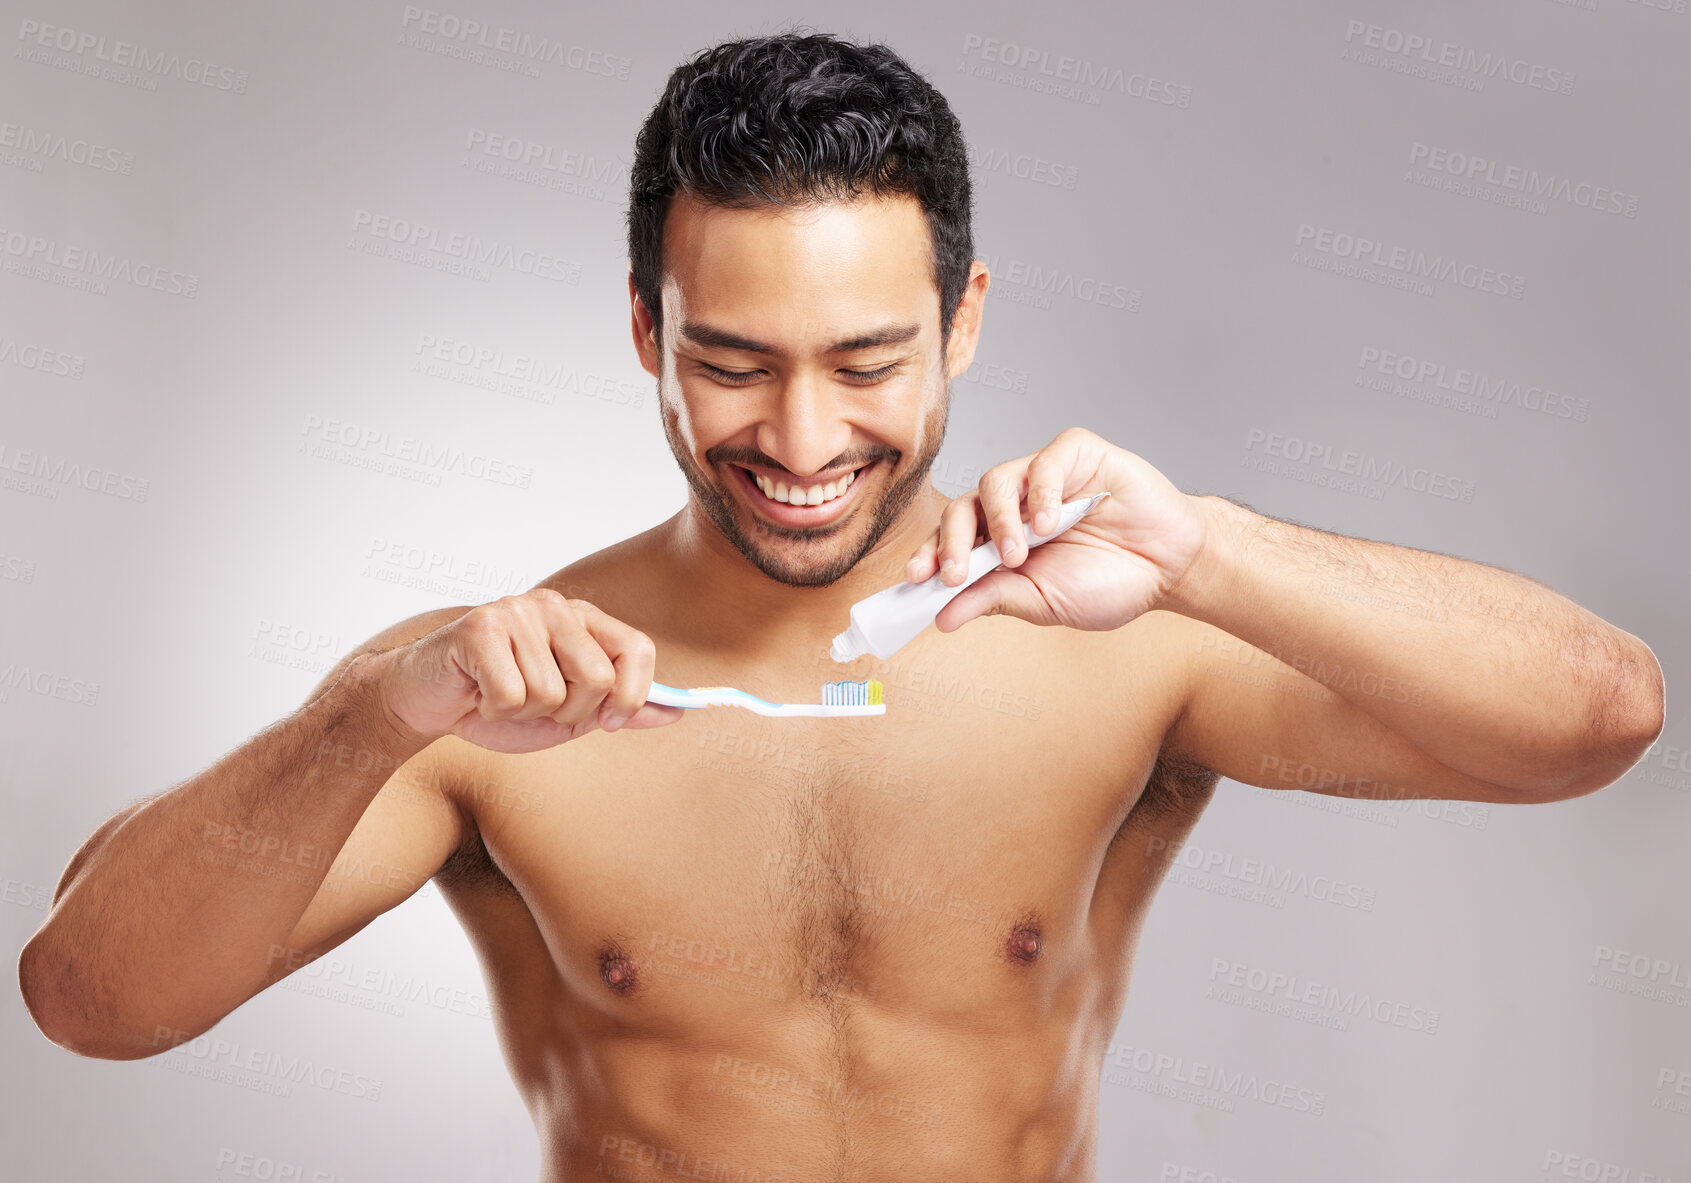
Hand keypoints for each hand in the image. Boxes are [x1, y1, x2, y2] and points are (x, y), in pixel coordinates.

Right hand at [369, 590, 682, 753]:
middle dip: (568, 713)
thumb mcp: (570, 712)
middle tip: (534, 707)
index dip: (632, 696)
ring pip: (551, 692)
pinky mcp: (480, 627)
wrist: (427, 701)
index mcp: (584, 619)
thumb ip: (621, 708)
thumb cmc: (498, 703)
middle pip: (598, 678)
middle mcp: (554, 606)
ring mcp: (517, 612)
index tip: (608, 722)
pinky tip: (478, 694)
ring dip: (524, 714)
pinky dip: (495, 710)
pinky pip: (512, 693)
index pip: (638, 649)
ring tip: (500, 697)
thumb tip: (678, 712)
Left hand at [904, 427, 1208, 633]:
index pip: (951, 540)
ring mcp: (1044, 476)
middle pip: (963, 507)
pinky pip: (1046, 460)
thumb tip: (942, 618)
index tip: (916, 580)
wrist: (1171, 568)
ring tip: (1018, 555)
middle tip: (956, 574)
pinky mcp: (1077, 454)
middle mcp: (1015, 504)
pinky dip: (1043, 491)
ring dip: (1000, 521)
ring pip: (995, 479)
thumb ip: (993, 601)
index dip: (931, 556)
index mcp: (999, 540)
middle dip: (952, 542)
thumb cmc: (1109, 582)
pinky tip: (1051, 522)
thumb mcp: (1043, 602)